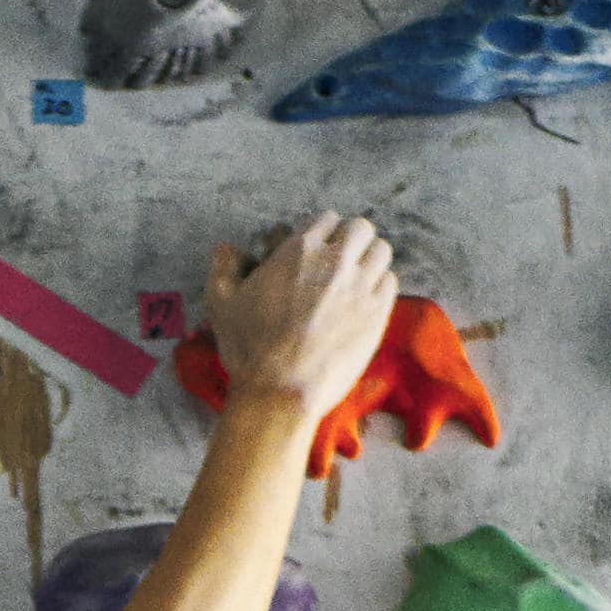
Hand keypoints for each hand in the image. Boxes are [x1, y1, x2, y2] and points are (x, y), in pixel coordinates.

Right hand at [199, 210, 400, 425]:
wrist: (280, 391)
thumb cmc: (248, 348)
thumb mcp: (221, 303)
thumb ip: (223, 266)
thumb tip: (228, 248)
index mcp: (300, 250)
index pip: (327, 219)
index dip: (323, 232)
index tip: (319, 248)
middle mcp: (335, 261)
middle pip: (360, 228)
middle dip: (351, 239)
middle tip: (341, 259)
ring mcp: (360, 286)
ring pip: (380, 250)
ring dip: (369, 258)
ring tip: (356, 276)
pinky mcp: (377, 313)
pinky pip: (390, 281)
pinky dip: (380, 283)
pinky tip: (365, 298)